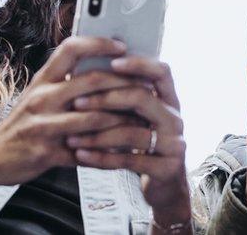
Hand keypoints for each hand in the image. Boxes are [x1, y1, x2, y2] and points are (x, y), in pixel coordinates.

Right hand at [0, 37, 136, 187]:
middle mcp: (42, 98)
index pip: (71, 48)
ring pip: (94, 117)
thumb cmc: (23, 122)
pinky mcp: (47, 154)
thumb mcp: (38, 94)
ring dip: (123, 119)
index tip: (122, 45)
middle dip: (124, 83)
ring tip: (143, 119)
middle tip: (148, 86)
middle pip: (91, 81)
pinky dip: (109, 153)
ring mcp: (44, 126)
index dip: (98, 43)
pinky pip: (86, 153)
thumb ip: (65, 81)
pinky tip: (125, 152)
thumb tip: (105, 66)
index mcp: (42, 79)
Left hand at [68, 57, 191, 228]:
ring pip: (133, 132)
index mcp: (169, 100)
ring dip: (97, 134)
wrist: (165, 184)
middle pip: (143, 98)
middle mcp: (175, 118)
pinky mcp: (167, 168)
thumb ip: (124, 97)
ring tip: (71, 137)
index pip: (161, 72)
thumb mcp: (139, 117)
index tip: (112, 62)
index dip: (139, 64)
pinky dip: (102, 157)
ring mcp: (174, 143)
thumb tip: (87, 71)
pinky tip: (81, 155)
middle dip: (106, 98)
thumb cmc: (142, 143)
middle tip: (76, 102)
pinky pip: (130, 160)